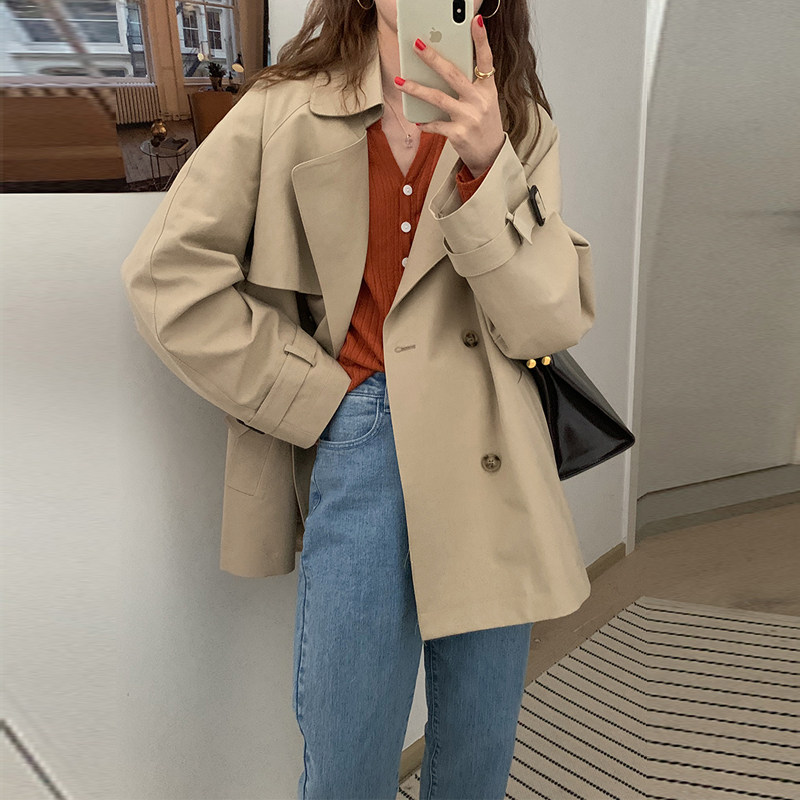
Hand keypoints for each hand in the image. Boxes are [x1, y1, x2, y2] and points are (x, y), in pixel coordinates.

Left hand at [393, 14, 504, 176]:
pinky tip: (417, 120)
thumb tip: (441, 69)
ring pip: (438, 98)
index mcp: (488, 88)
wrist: (490, 155)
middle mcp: (480, 101)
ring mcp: (469, 117)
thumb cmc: (484, 124)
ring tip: (399, 81)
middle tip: (416, 44)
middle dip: (432, 58)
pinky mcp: (459, 134)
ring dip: (416, 89)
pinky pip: (436, 124)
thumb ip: (469, 85)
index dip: (481, 40)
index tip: (474, 21)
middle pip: (453, 74)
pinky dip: (425, 123)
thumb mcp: (484, 101)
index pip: (486, 59)